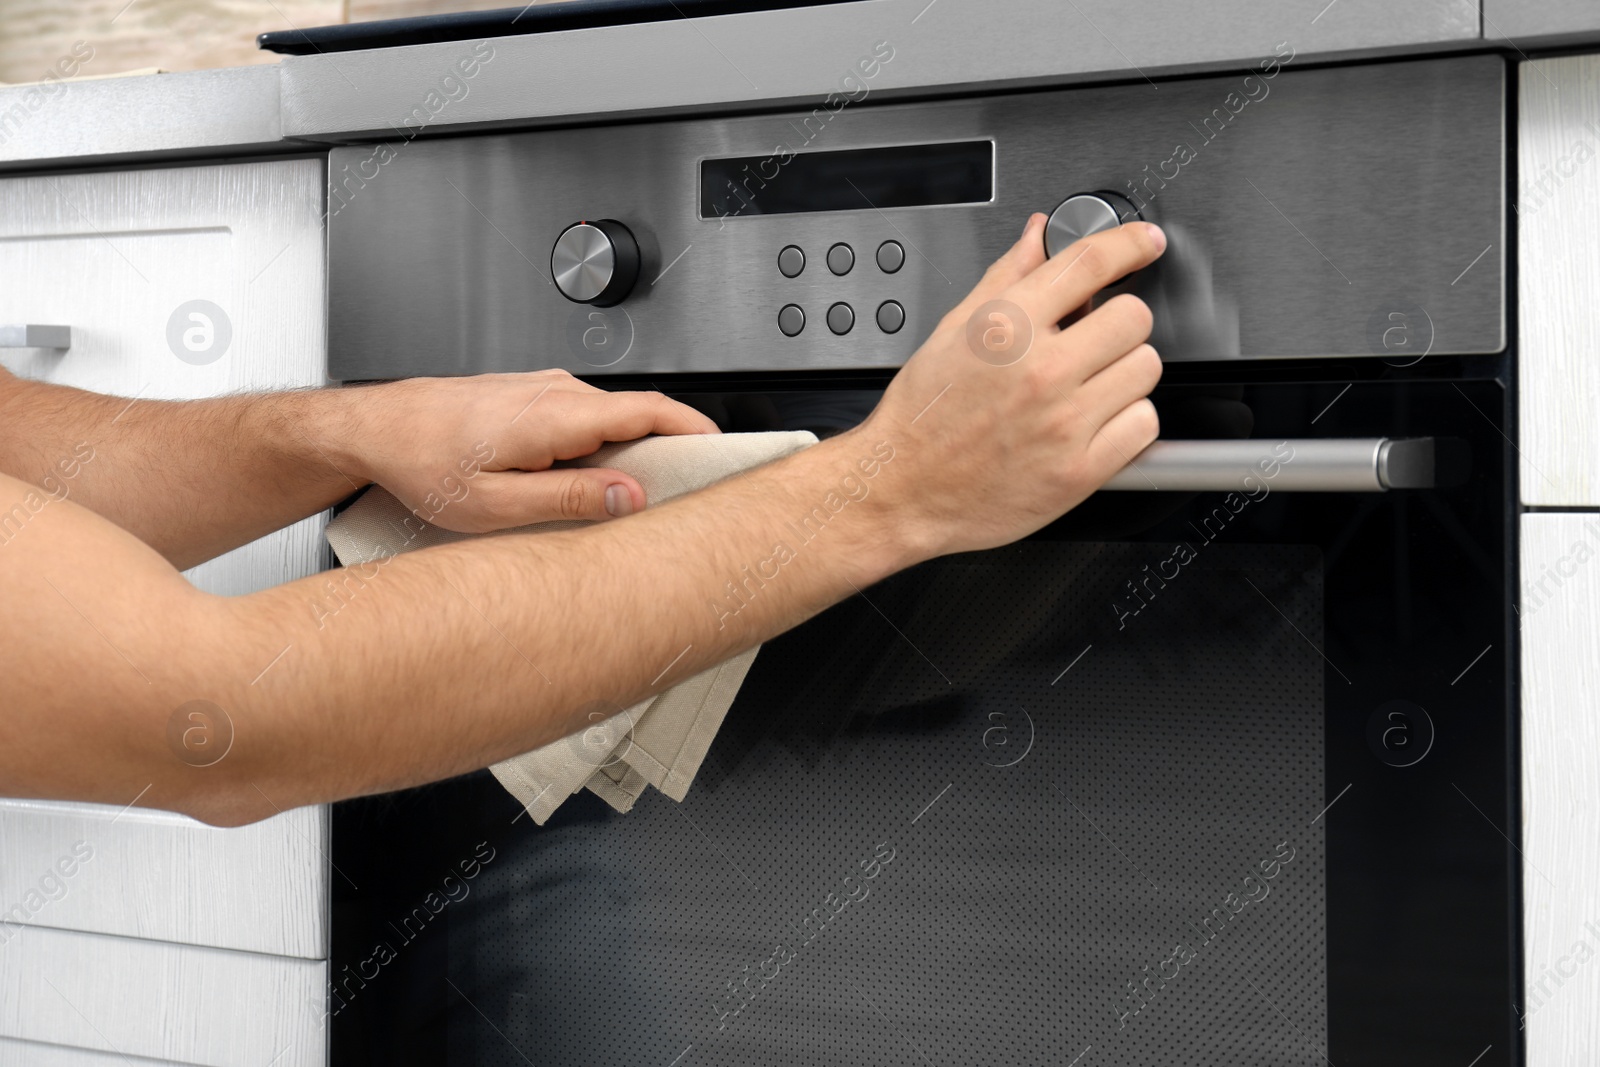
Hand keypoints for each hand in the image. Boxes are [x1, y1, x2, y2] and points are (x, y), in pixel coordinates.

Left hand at [342, 370, 718, 531]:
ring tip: (634, 495)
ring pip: (613, 418)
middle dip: (672, 449)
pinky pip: (588, 418)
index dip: (696, 429)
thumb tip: (629, 498)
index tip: (726, 450)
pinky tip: (590, 479)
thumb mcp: (495, 503)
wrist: (376, 428)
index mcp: (556, 416)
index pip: (651, 411)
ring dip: (634, 451)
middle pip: (640, 416)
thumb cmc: (422, 463)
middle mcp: (556, 393)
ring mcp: (545, 390)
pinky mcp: (533, 397)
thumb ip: (569, 499)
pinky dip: (605, 445)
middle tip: (689, 490)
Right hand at [858, 212, 1166, 557]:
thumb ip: (1006, 278)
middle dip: (1116, 324)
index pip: (1091, 263)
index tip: (1144, 243)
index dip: (1130, 243)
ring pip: (1145, 370)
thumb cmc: (923, 416)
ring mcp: (1063, 423)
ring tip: (1087, 387)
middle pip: (1133, 317)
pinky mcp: (1079, 471)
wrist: (904, 490)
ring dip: (1124, 373)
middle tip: (1092, 342)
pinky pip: (1144, 426)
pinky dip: (1127, 422)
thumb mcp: (953, 331)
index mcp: (1007, 327)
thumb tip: (1038, 237)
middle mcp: (1039, 371)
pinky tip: (1093, 423)